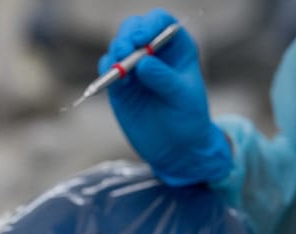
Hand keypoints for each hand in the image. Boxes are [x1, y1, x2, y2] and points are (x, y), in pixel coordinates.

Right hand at [100, 9, 231, 185]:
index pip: (160, 22)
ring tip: (121, 70)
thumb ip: (164, 79)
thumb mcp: (183, 98)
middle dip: (126, 36)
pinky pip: (107, 69)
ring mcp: (134, 68)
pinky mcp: (120, 86)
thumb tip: (143, 63)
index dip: (149, 25)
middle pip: (133, 29)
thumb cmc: (188, 119)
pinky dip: (106, 71)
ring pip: (118, 47)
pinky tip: (115, 80)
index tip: (142, 40)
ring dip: (115, 53)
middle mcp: (154, 53)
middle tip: (124, 52)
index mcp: (176, 47)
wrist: (176, 149)